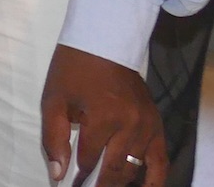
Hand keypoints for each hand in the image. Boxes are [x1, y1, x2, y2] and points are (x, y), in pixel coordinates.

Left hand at [40, 45, 165, 185]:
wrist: (104, 41)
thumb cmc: (74, 69)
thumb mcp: (54, 100)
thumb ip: (54, 139)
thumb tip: (59, 174)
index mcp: (102, 118)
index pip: (88, 160)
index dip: (77, 176)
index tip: (69, 184)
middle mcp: (130, 126)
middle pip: (114, 170)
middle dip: (98, 185)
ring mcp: (147, 127)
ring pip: (134, 168)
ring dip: (118, 182)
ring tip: (104, 185)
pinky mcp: (157, 125)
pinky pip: (160, 161)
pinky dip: (153, 181)